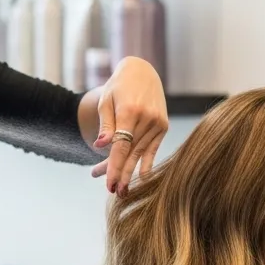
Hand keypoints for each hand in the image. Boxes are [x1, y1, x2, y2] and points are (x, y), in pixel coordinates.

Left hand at [91, 57, 167, 196]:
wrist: (142, 71)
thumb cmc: (118, 86)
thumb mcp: (106, 101)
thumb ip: (105, 125)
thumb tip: (100, 146)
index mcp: (130, 111)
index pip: (121, 146)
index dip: (114, 167)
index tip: (108, 184)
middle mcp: (146, 118)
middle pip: (131, 153)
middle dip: (122, 174)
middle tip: (114, 192)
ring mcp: (157, 122)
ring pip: (140, 153)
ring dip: (129, 170)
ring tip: (120, 188)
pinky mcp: (164, 125)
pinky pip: (153, 148)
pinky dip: (147, 162)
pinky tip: (142, 178)